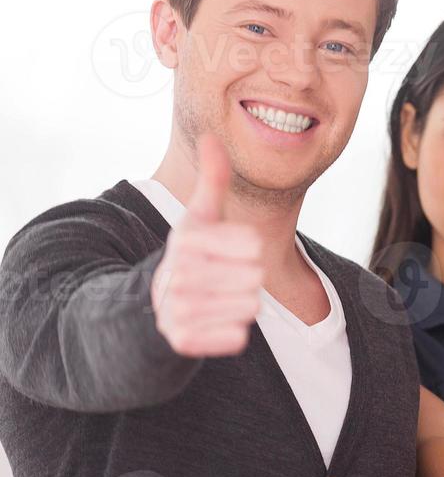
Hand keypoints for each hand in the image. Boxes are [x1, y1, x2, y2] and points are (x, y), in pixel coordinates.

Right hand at [150, 135, 263, 356]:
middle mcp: (178, 275)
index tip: (228, 251)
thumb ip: (213, 179)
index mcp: (186, 241)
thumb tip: (212, 136)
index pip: (253, 247)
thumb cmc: (192, 255)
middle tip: (223, 278)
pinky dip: (232, 331)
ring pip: (249, 308)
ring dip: (242, 305)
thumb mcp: (200, 216)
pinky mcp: (183, 340)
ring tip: (218, 298)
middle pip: (255, 279)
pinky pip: (236, 337)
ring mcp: (178, 309)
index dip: (248, 250)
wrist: (155, 306)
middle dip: (247, 279)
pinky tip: (215, 321)